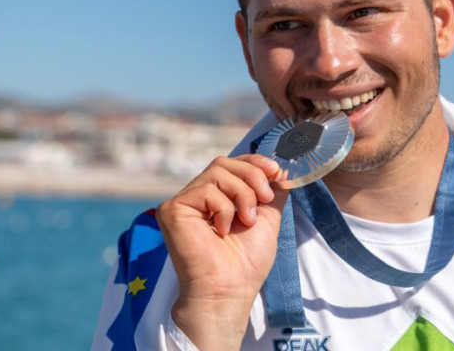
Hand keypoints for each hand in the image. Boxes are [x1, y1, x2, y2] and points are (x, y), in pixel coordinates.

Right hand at [155, 154, 288, 350]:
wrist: (230, 290)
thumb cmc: (245, 264)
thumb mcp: (267, 218)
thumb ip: (271, 192)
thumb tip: (281, 168)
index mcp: (215, 198)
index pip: (231, 164)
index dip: (253, 162)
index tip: (275, 171)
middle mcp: (195, 197)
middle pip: (223, 162)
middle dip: (252, 176)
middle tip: (265, 199)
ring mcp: (182, 202)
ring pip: (217, 172)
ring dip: (242, 194)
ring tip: (247, 220)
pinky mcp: (172, 209)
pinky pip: (206, 190)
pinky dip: (224, 208)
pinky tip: (223, 230)